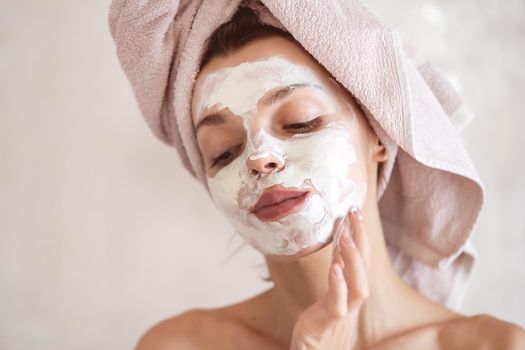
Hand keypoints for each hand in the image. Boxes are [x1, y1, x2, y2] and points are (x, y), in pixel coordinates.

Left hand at [290, 208, 369, 349]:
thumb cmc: (321, 327)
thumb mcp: (330, 296)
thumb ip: (337, 274)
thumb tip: (340, 246)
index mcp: (351, 294)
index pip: (362, 261)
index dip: (360, 237)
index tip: (354, 213)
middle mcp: (352, 303)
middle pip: (365, 268)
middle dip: (362, 240)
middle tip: (354, 212)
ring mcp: (343, 315)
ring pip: (359, 287)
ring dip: (354, 260)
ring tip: (346, 236)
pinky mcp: (328, 324)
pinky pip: (338, 305)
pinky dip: (338, 285)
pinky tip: (334, 267)